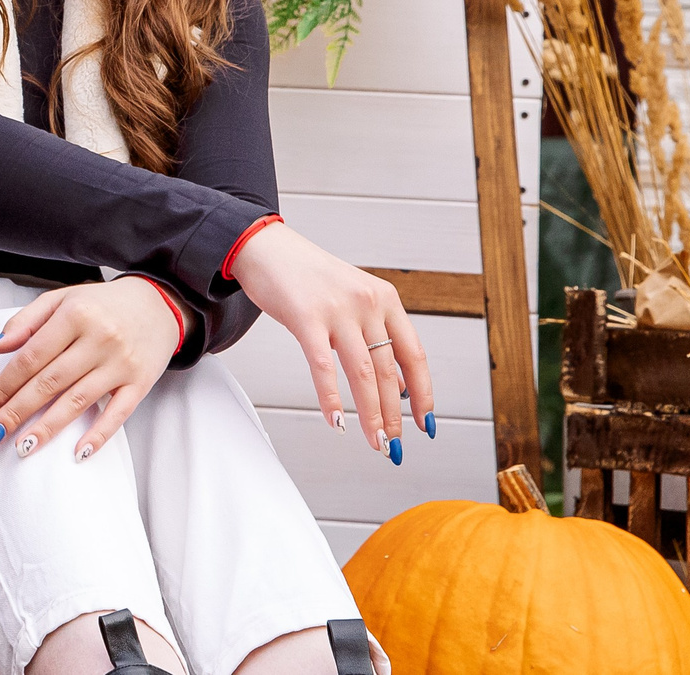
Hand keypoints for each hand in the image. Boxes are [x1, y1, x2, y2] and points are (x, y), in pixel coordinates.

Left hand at [0, 279, 181, 460]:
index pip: (30, 357)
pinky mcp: (141, 383)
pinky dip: (99, 435)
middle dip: (17, 410)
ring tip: (22, 447)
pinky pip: (118, 414)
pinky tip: (78, 453)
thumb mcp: (60, 300)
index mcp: (74, 315)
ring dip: (48, 428)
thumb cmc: (101, 304)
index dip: (4, 384)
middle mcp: (98, 339)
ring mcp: (120, 363)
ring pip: (78, 401)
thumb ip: (24, 322)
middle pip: (49, 382)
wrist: (158, 304)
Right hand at [228, 221, 433, 454]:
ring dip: (371, 414)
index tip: (424, 423)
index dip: (423, 393)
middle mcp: (367, 303)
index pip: (415, 355)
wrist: (264, 245)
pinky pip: (323, 366)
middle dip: (394, 415)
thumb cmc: (306, 275)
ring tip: (374, 441)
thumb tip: (398, 385)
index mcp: (385, 298)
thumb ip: (375, 334)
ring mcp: (337, 310)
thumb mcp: (353, 297)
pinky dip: (331, 398)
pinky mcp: (306, 317)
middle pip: (389, 370)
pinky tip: (336, 420)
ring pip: (363, 373)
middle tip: (393, 444)